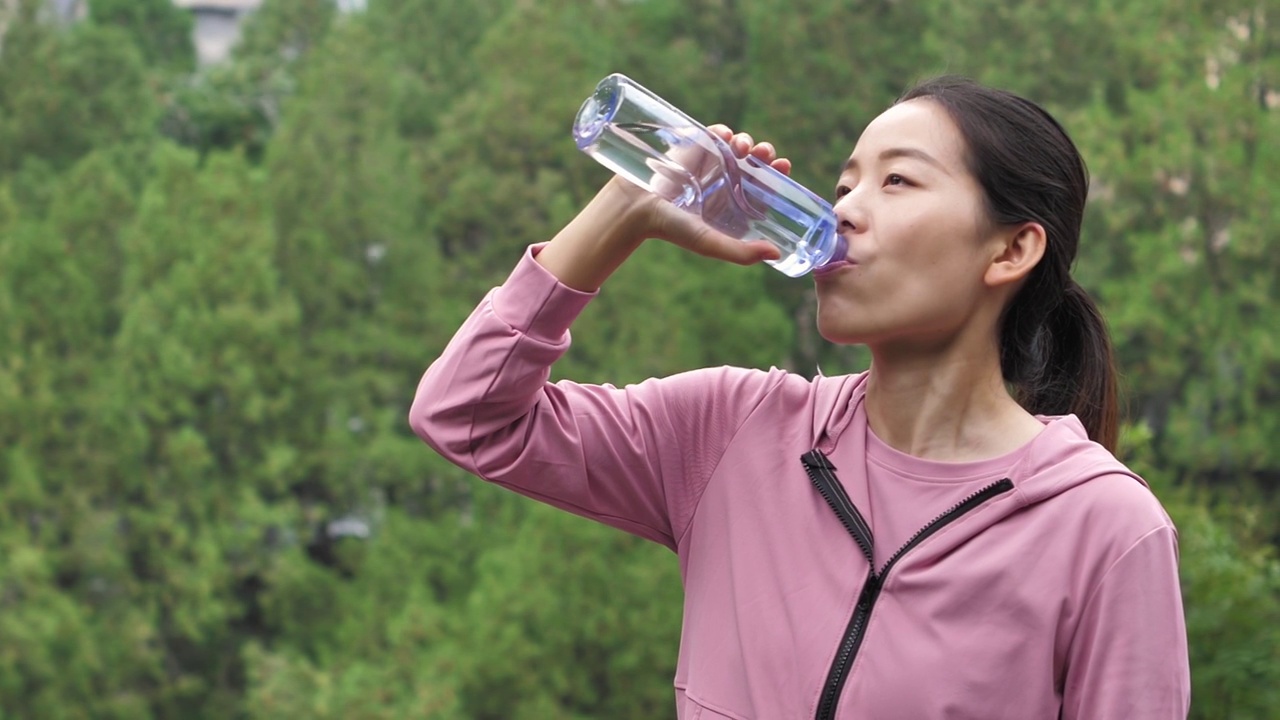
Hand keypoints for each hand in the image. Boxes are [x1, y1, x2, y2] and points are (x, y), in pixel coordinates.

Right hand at [620, 124, 792, 265]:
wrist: (636, 208)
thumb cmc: (672, 229)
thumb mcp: (710, 243)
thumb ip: (740, 253)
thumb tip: (775, 254)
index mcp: (733, 204)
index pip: (763, 187)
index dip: (778, 175)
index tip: (785, 166)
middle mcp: (724, 183)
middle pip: (755, 163)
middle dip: (765, 154)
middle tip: (765, 153)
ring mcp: (709, 163)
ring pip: (738, 146)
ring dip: (746, 140)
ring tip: (742, 147)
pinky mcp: (692, 148)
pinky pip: (714, 134)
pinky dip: (723, 131)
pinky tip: (726, 135)